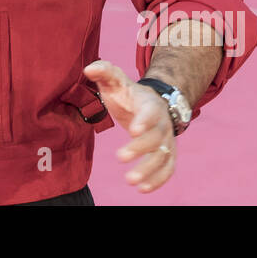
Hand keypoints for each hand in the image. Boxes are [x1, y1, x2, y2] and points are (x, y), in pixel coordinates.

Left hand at [83, 59, 175, 192]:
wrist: (152, 103)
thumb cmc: (128, 93)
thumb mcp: (116, 80)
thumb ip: (104, 72)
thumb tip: (88, 68)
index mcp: (150, 104)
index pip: (151, 112)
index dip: (144, 121)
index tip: (133, 130)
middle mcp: (163, 123)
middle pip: (156, 137)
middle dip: (140, 149)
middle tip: (119, 157)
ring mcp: (167, 140)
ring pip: (163, 157)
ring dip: (149, 170)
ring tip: (130, 181)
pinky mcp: (168, 154)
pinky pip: (168, 169)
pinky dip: (158, 180)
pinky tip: (142, 189)